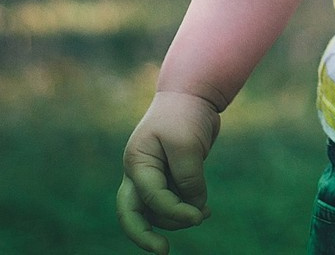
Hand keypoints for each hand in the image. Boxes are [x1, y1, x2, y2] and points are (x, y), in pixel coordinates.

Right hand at [117, 91, 221, 253]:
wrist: (193, 94)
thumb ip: (189, 179)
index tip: (198, 216)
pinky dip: (185, 208)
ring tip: (203, 214)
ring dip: (178, 217)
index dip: (174, 211)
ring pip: (156, 211)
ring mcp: (151, 177)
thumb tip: (194, 209)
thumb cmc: (185, 114)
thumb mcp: (188, 145)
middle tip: (164, 251)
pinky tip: (204, 210)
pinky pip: (171, 202)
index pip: (151, 198)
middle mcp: (139, 173)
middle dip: (144, 236)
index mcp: (137, 163)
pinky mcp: (168, 177)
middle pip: (131, 213)